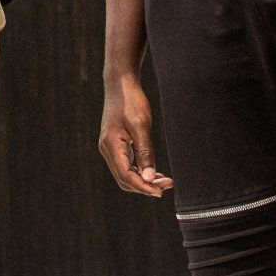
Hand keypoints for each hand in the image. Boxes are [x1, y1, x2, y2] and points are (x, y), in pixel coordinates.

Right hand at [97, 71, 172, 197]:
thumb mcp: (141, 125)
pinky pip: (126, 164)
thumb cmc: (131, 101)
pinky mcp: (115, 143)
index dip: (143, 187)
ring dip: (143, 180)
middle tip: (167, 186)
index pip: (126, 176)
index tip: (161, 192)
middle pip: (124, 179)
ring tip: (165, 180)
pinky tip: (154, 171)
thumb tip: (149, 178)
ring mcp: (110, 147)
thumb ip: (145, 152)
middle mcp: (107, 149)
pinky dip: (140, 171)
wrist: (121, 83)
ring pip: (125, 173)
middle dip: (145, 186)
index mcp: (111, 145)